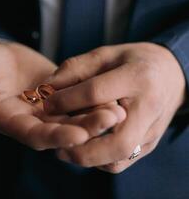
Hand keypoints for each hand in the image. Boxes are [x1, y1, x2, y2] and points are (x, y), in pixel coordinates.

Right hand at [0, 42, 125, 149]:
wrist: (0, 56)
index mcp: (12, 121)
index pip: (34, 136)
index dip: (55, 137)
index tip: (78, 135)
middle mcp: (33, 122)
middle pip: (61, 131)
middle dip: (86, 127)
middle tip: (112, 118)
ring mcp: (48, 112)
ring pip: (74, 119)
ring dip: (96, 116)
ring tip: (120, 109)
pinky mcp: (61, 99)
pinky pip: (80, 104)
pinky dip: (96, 102)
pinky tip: (116, 96)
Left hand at [44, 42, 185, 172]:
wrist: (170, 76)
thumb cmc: (133, 62)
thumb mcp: (105, 54)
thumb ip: (75, 69)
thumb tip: (46, 87)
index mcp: (137, 78)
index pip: (96, 93)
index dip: (66, 100)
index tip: (46, 105)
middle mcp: (149, 108)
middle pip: (117, 142)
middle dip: (82, 147)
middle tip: (56, 144)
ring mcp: (152, 131)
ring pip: (118, 158)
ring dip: (88, 158)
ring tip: (65, 150)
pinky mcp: (149, 144)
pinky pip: (121, 162)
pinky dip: (98, 161)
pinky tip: (83, 149)